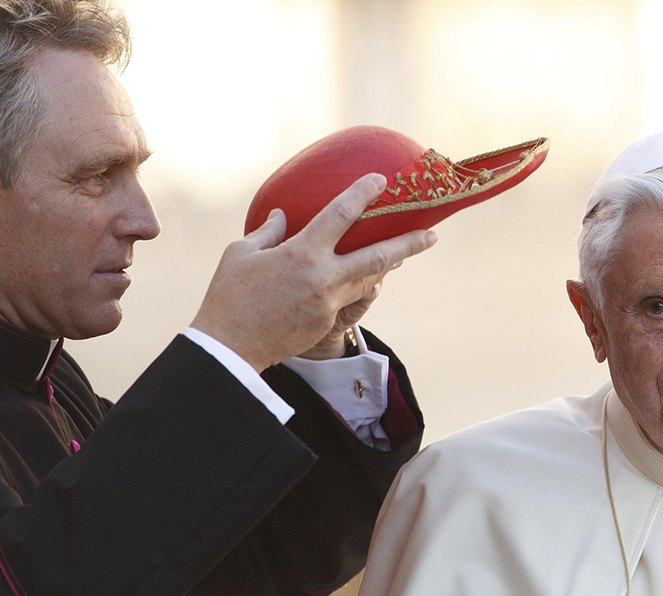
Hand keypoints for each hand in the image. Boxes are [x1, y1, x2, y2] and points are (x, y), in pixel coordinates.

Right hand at [190, 174, 435, 371]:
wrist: (230, 347)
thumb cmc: (229, 295)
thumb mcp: (241, 253)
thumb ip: (268, 231)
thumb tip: (283, 216)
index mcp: (302, 252)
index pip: (341, 214)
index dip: (364, 194)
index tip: (382, 181)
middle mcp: (324, 277)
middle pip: (379, 256)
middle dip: (410, 244)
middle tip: (433, 235)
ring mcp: (328, 303)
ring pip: (369, 279)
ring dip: (388, 266)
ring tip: (404, 254)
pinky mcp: (326, 322)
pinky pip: (349, 298)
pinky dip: (357, 285)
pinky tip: (362, 278)